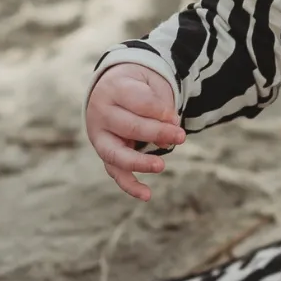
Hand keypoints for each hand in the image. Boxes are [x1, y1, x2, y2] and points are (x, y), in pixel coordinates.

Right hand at [85, 63, 184, 200]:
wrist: (114, 88)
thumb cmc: (138, 86)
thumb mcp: (150, 86)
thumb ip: (160, 107)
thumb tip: (169, 136)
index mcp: (113, 89)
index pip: (139, 102)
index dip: (161, 111)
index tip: (175, 117)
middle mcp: (101, 113)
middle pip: (130, 127)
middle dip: (158, 133)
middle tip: (181, 136)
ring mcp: (99, 136)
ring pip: (117, 154)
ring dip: (141, 162)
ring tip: (161, 166)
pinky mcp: (105, 154)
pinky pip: (115, 172)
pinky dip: (130, 185)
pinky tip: (147, 195)